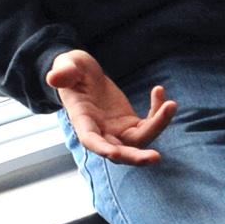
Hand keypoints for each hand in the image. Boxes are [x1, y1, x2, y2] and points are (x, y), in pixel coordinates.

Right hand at [46, 50, 175, 165]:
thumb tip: (54, 77)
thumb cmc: (71, 70)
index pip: (90, 139)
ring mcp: (117, 130)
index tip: (114, 153)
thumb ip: (63, 72)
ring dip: (158, 126)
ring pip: (140, 140)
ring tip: (170, 104)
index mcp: (82, 120)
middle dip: (136, 157)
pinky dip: (158, 113)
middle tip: (155, 158)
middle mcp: (101, 131)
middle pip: (120, 151)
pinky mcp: (130, 123)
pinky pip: (149, 124)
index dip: (101, 148)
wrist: (82, 75)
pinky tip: (159, 92)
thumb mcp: (66, 66)